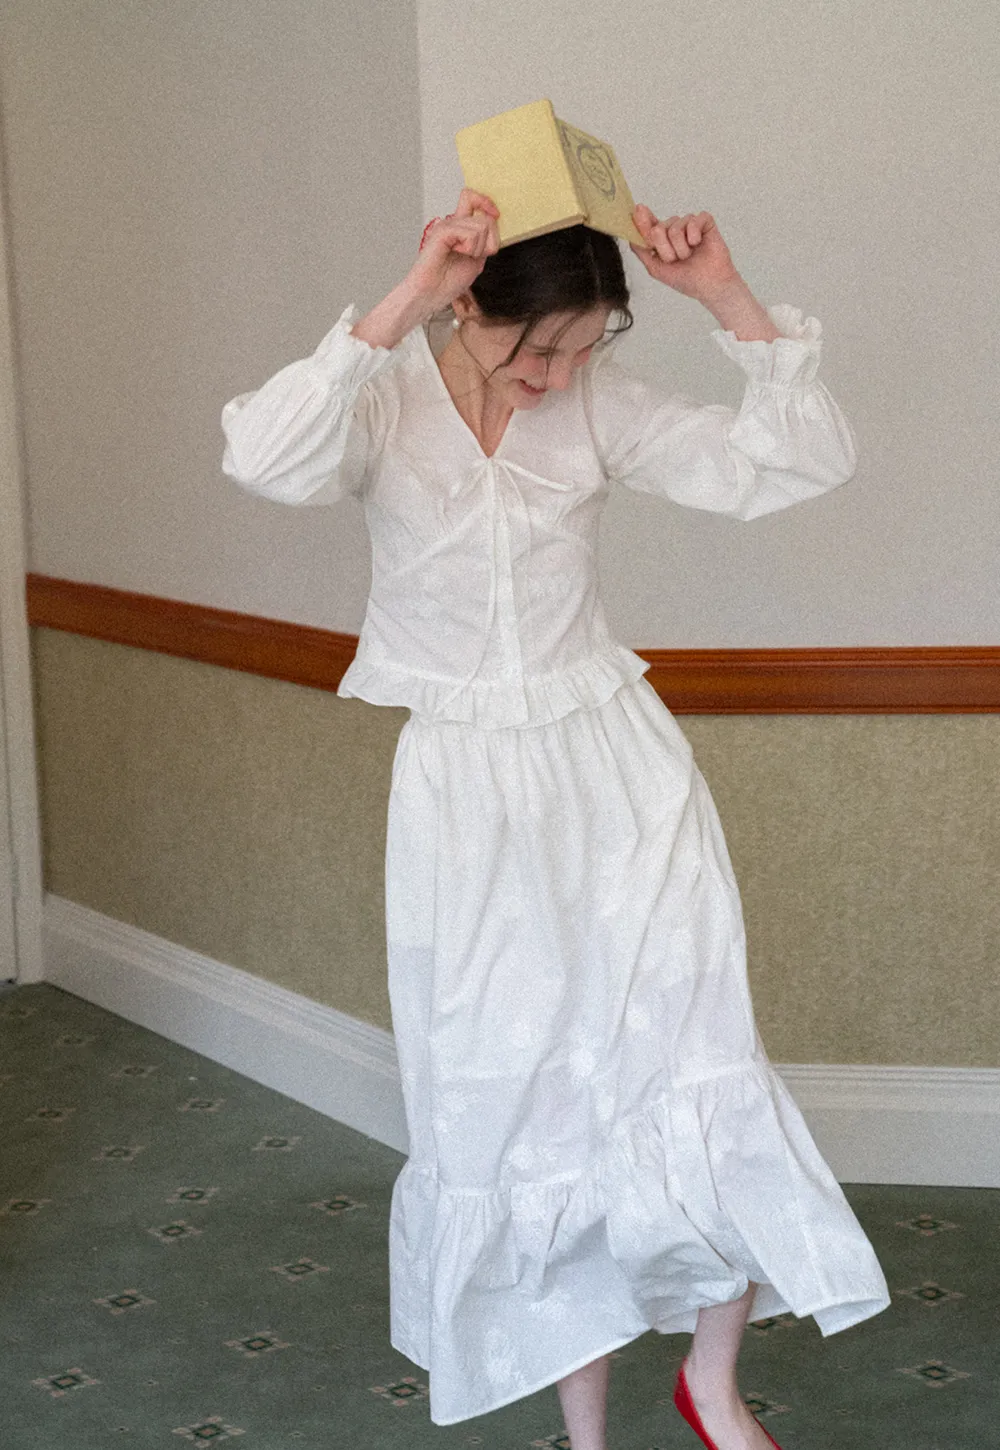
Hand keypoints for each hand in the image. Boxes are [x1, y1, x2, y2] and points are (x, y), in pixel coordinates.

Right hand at [403, 189, 500, 312]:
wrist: (431, 295)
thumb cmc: (448, 282)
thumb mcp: (476, 260)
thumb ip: (485, 242)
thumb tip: (493, 223)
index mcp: (459, 228)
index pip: (472, 199)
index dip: (487, 203)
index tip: (495, 214)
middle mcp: (452, 223)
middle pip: (485, 218)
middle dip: (489, 242)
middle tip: (473, 255)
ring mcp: (446, 225)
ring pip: (481, 226)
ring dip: (478, 248)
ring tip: (461, 256)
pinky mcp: (442, 231)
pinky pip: (470, 233)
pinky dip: (469, 248)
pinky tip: (456, 253)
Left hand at [630, 206, 740, 304]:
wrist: (709, 285)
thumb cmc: (685, 279)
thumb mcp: (655, 268)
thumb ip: (641, 250)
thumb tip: (629, 234)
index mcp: (662, 239)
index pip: (649, 224)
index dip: (642, 219)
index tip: (638, 210)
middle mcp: (674, 228)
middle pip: (659, 228)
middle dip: (665, 249)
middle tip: (676, 260)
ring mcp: (689, 224)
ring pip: (676, 226)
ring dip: (681, 248)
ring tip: (689, 256)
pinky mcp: (705, 222)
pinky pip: (693, 221)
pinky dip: (693, 236)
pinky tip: (698, 244)